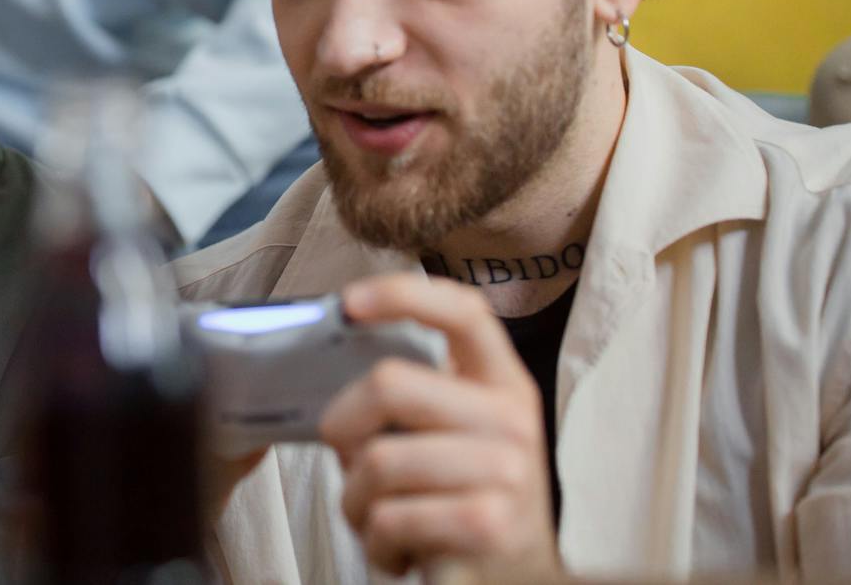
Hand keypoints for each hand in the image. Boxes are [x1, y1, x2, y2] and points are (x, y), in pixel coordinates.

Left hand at [317, 274, 556, 578]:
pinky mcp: (489, 525)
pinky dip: (375, 540)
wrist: (515, 579)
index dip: (403, 294)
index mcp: (502, 382)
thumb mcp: (453, 433)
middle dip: (343, 424)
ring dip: (356, 498)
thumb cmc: (462, 498)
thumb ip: (413, 393)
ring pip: (379, 460)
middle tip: (346, 455)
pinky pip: (389, 516)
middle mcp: (514, 420)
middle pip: (390, 383)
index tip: (349, 303)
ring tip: (376, 513)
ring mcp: (508, 473)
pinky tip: (398, 548)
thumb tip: (335, 354)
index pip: (465, 312)